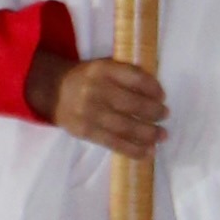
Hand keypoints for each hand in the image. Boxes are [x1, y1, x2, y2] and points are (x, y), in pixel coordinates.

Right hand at [26, 52, 167, 158]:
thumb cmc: (87, 78)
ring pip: (125, 126)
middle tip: (165, 115)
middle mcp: (96, 89)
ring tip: (162, 135)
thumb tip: (156, 90)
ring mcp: (89, 113)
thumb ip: (124, 74)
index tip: (163, 96)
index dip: (152, 88)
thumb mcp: (102, 67)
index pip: (133, 78)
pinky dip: (133, 149)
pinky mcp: (86, 132)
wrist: (54, 91)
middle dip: (153, 112)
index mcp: (102, 69)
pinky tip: (148, 152)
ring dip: (148, 133)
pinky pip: (114, 143)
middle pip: (131, 104)